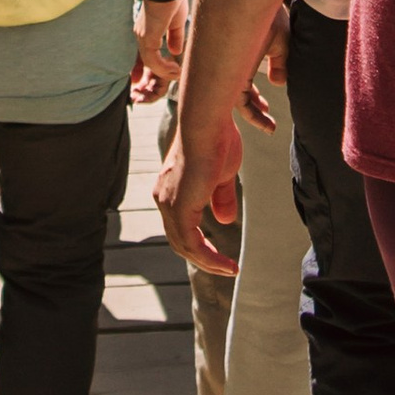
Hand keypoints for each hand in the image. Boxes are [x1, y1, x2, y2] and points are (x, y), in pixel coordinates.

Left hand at [130, 0, 186, 103]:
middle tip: (151, 94)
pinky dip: (164, 68)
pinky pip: (154, 60)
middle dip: (148, 81)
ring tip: (177, 75)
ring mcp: (142, 37)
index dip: (144, 72)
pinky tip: (175, 70)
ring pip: (149, 64)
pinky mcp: (148, 37)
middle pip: (143, 64)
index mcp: (146, 32)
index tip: (146, 85)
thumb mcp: (175, 22)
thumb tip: (175, 52)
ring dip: (164, 73)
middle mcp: (140, 37)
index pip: (142, 57)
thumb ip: (174, 38)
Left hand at [156, 106, 243, 280]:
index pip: (181, 226)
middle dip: (204, 258)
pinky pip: (192, 245)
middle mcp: (164, 199)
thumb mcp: (222, 175)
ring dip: (209, 262)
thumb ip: (221, 198)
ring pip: (184, 246)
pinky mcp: (178, 209)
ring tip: (230, 269)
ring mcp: (168, 205)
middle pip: (180, 240)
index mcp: (171, 190)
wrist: (207, 125)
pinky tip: (227, 264)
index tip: (222, 254)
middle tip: (226, 268)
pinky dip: (210, 258)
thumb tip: (225, 221)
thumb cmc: (216, 140)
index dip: (201, 243)